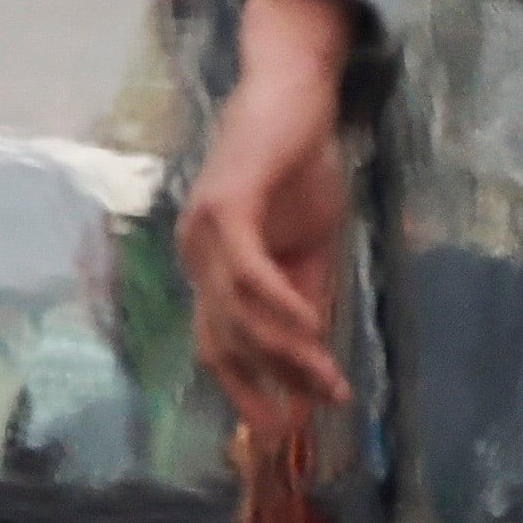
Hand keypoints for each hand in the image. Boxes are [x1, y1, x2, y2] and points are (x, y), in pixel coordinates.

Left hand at [182, 0, 362, 433]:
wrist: (295, 95)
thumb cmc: (297, 168)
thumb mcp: (307, 248)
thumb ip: (304, 300)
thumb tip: (314, 360)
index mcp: (208, 270)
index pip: (219, 346)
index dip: (250, 389)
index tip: (288, 427)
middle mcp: (193, 255)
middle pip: (224, 340)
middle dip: (271, 383)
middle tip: (317, 413)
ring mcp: (202, 231)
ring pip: (235, 312)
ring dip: (285, 352)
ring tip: (328, 378)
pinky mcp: (224, 204)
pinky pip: (245, 270)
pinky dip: (276, 303)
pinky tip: (310, 328)